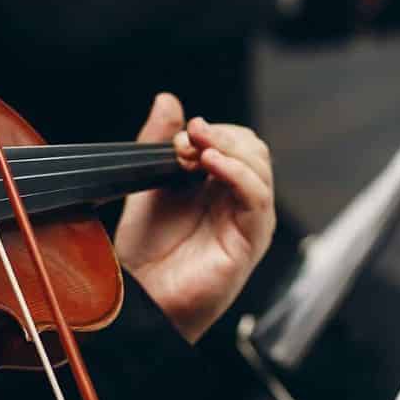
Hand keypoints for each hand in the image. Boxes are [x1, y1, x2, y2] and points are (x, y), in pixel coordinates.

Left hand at [114, 94, 275, 342]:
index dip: (210, 131)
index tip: (177, 137)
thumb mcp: (148, 183)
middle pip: (252, 147)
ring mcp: (248, 220)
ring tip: (194, 148)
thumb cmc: (146, 253)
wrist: (140, 300)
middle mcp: (239, 201)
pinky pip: (257, 196)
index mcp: (220, 187)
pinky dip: (236, 172)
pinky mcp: (250, 240)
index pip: (235, 140)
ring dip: (226, 146)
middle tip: (186, 140)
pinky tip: (210, 163)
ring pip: (259, 165)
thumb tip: (168, 99)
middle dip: (220, 134)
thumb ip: (158, 141)